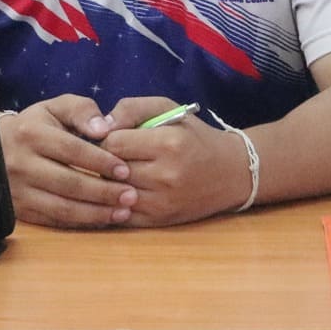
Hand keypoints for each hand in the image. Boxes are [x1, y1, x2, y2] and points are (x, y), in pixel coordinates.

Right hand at [0, 96, 135, 228]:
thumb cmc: (36, 125)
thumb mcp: (56, 107)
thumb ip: (82, 110)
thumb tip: (103, 129)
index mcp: (31, 134)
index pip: (72, 150)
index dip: (101, 162)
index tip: (126, 170)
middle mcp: (21, 164)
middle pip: (68, 183)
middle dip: (104, 192)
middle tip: (132, 195)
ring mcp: (18, 190)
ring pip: (62, 207)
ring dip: (96, 213)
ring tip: (123, 212)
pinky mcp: (19, 210)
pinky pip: (53, 220)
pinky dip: (80, 222)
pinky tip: (102, 220)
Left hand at [102, 96, 251, 227]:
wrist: (231, 173)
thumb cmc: (194, 137)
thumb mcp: (168, 110)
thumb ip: (131, 108)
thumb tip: (99, 126)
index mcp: (168, 143)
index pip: (113, 143)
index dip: (106, 139)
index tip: (111, 137)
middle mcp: (166, 175)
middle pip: (111, 169)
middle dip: (104, 161)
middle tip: (107, 156)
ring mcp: (163, 202)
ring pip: (113, 193)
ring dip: (108, 183)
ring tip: (114, 172)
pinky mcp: (160, 221)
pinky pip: (121, 215)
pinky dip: (114, 203)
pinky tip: (120, 191)